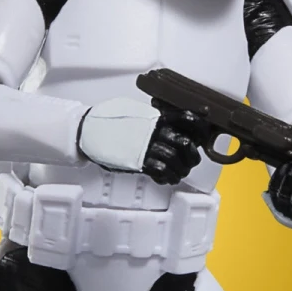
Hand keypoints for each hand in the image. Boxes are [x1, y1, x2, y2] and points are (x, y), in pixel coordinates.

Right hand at [78, 98, 201, 182]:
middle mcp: (154, 131)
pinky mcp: (138, 162)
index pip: (187, 119)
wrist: (88, 130)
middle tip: (189, 160)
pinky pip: (161, 172)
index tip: (203, 134)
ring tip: (177, 174)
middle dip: (191, 155)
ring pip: (176, 161)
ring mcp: (147, 147)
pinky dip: (167, 177)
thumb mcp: (135, 112)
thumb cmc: (110, 121)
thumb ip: (153, 116)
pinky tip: (166, 178)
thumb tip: (169, 120)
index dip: (199, 127)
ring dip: (180, 170)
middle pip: (185, 144)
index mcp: (156, 116)